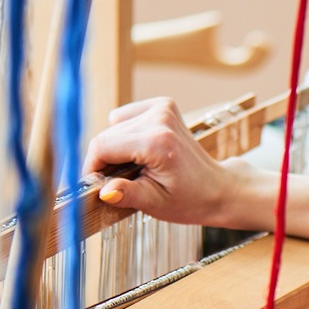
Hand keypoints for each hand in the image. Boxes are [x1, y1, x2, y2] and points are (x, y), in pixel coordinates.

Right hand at [83, 97, 259, 228]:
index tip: (95, 185)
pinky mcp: (163, 105)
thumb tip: (103, 191)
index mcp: (158, 142)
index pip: (102, 146)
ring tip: (137, 167)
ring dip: (117, 148)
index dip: (92, 167)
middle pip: (107, 136)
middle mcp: (160, 119)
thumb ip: (127, 194)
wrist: (216, 188)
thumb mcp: (155, 203)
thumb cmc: (188, 200)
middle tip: (120, 182)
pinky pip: (125, 118)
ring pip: (113, 127)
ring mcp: (163, 108)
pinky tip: (142, 150)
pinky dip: (126, 135)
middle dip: (105, 160)